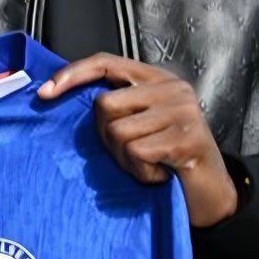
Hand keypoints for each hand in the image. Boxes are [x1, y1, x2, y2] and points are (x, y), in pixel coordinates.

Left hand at [38, 54, 240, 226]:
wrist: (213, 195)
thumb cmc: (169, 162)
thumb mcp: (143, 127)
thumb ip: (118, 110)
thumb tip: (63, 100)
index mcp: (157, 80)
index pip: (107, 63)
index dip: (73, 74)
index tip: (45, 93)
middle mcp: (172, 89)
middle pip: (105, 105)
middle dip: (107, 138)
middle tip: (131, 156)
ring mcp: (182, 111)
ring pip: (118, 133)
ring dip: (126, 161)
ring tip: (149, 166)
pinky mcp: (186, 137)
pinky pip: (137, 153)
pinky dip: (141, 172)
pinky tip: (160, 174)